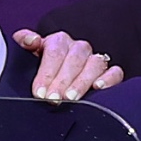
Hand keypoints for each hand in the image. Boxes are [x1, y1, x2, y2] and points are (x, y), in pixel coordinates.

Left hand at [11, 30, 125, 100]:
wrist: (57, 74)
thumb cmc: (42, 65)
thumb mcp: (29, 53)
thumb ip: (25, 42)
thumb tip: (30, 40)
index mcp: (59, 41)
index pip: (54, 52)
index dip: (47, 73)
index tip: (39, 92)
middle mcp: (79, 48)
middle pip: (74, 60)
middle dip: (62, 81)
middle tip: (53, 99)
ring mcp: (95, 59)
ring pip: (94, 64)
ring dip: (82, 82)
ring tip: (71, 99)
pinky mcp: (109, 72)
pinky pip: (115, 72)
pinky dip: (109, 79)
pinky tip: (98, 88)